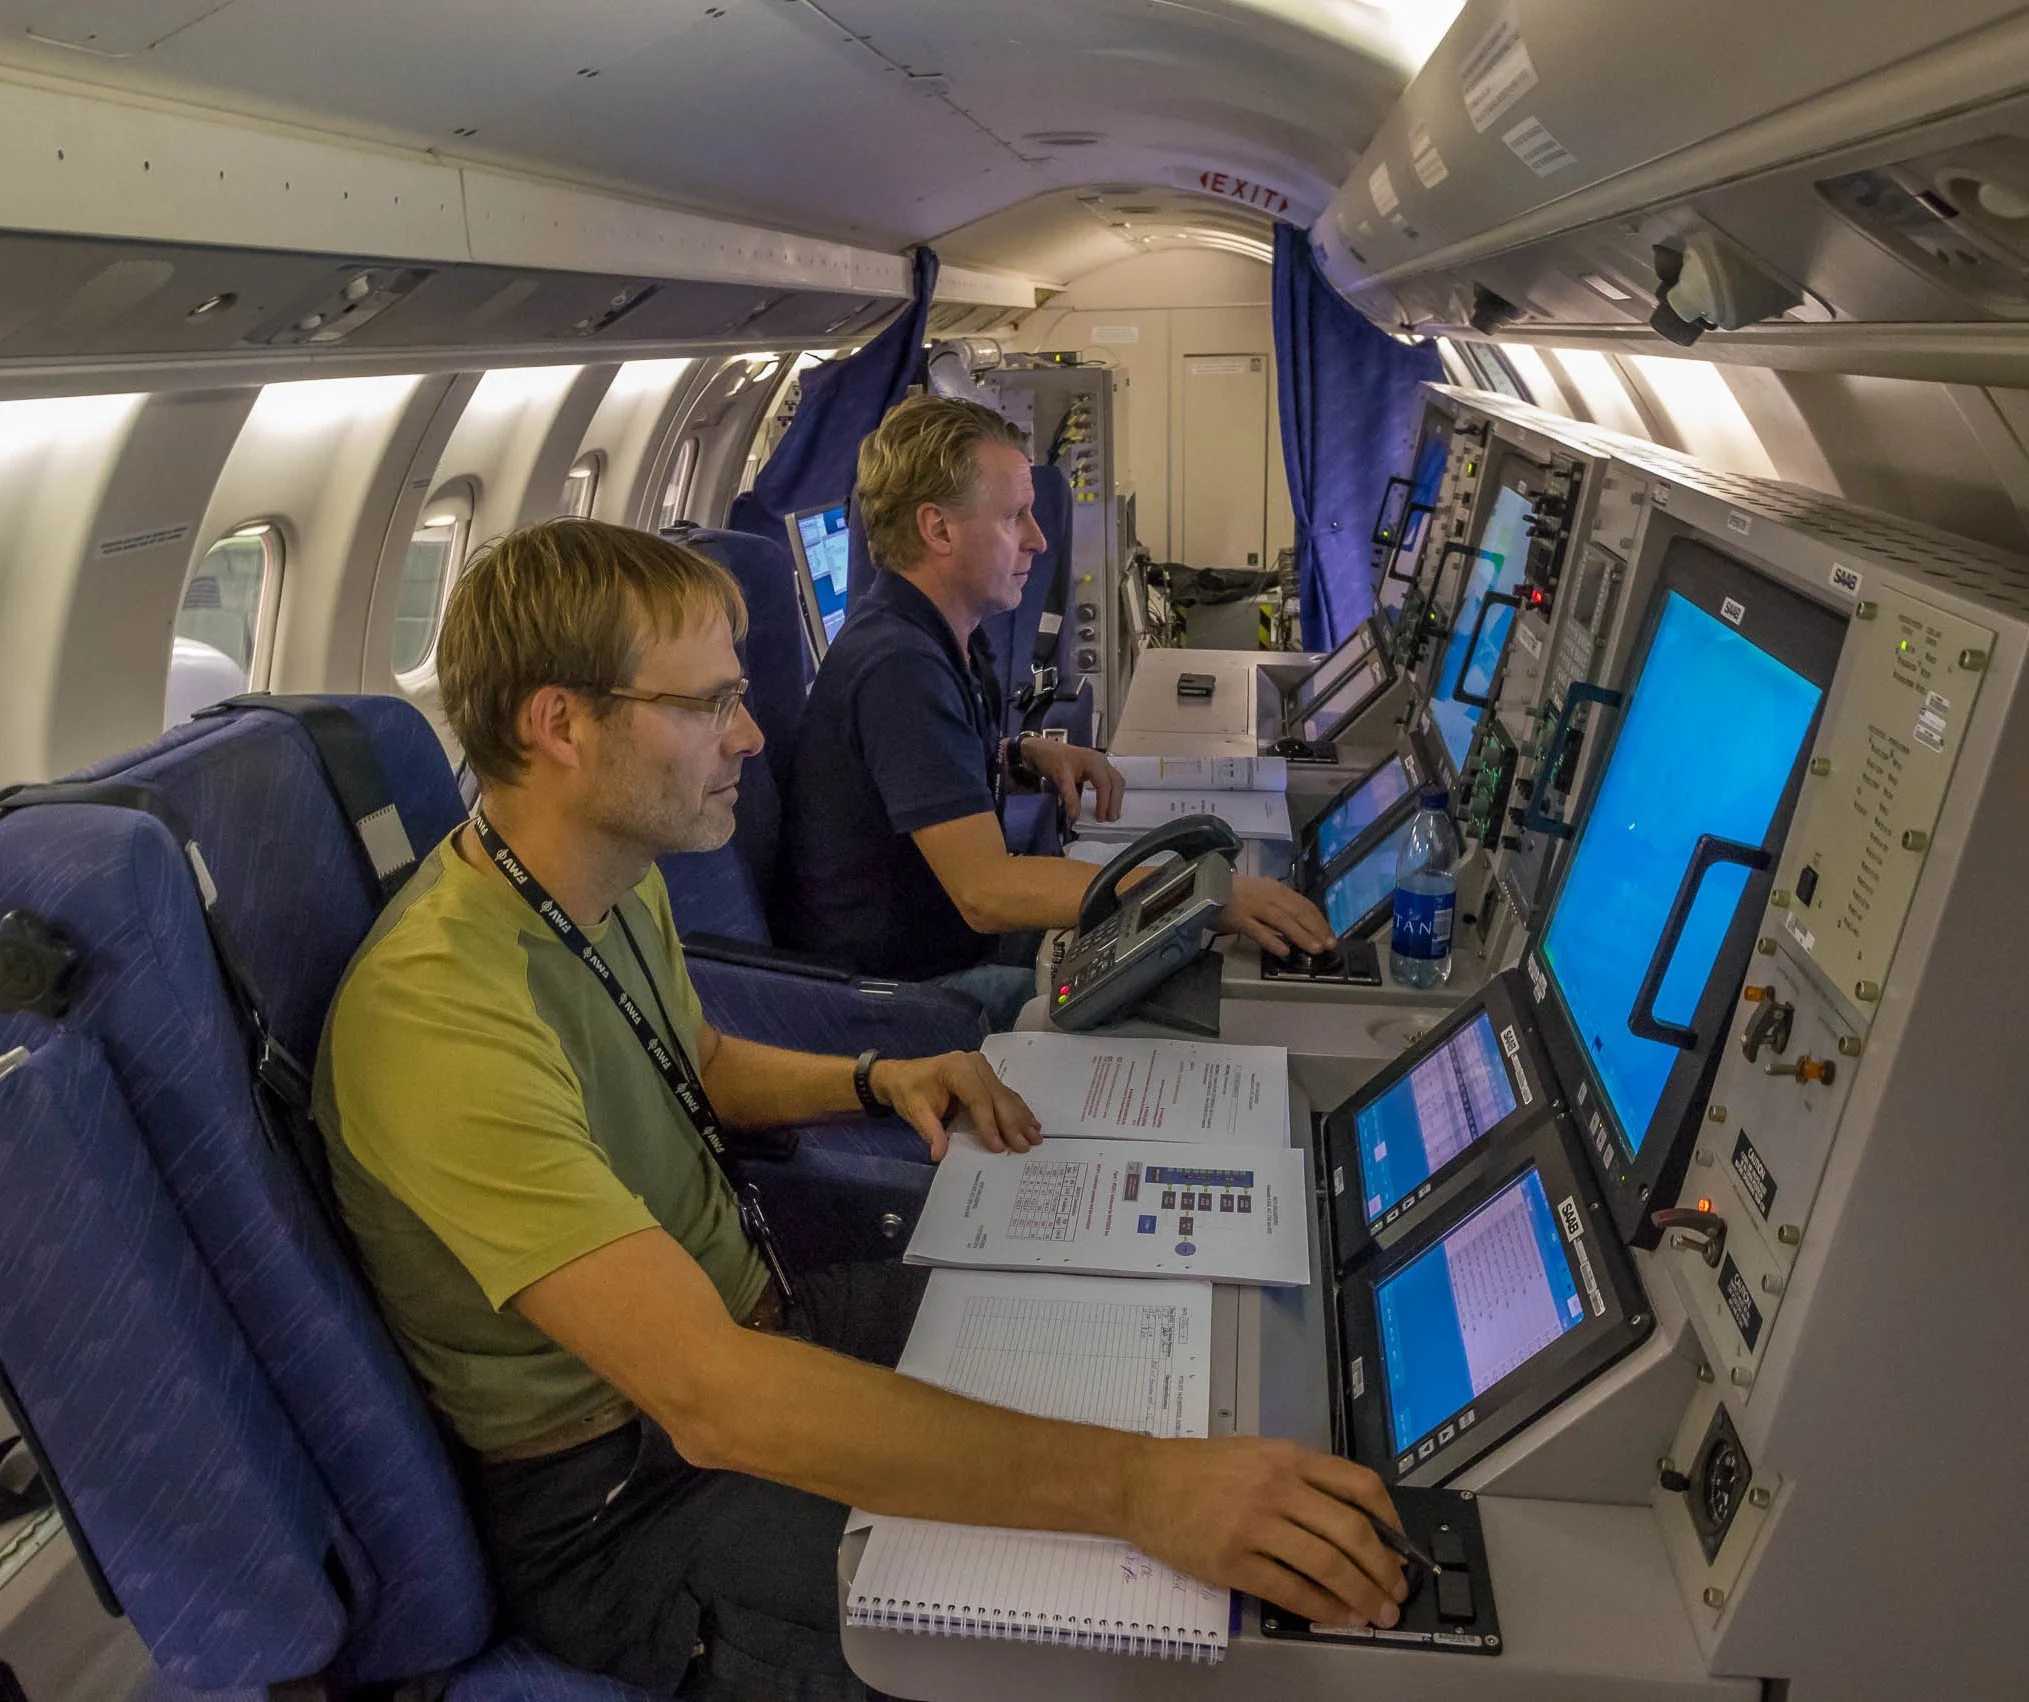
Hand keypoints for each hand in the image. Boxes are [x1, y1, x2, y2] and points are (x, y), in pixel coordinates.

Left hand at [867, 1052, 1043, 1161]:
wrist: (903, 1075)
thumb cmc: (910, 1090)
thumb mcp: (915, 1111)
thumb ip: (930, 1131)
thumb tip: (939, 1153)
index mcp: (956, 1068)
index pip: (978, 1098)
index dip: (989, 1124)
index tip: (998, 1146)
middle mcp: (974, 1064)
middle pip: (997, 1096)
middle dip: (1012, 1123)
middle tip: (1025, 1146)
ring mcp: (982, 1068)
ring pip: (1005, 1095)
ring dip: (1020, 1118)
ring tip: (1034, 1138)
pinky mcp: (986, 1076)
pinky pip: (1005, 1093)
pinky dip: (1018, 1110)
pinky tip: (1030, 1123)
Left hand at [1020, 737, 1122, 825]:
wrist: (1044, 750)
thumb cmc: (1052, 761)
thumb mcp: (1060, 778)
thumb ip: (1069, 797)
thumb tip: (1075, 817)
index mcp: (1093, 761)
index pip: (1104, 784)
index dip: (1104, 802)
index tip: (1100, 818)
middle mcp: (1101, 760)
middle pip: (1116, 782)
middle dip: (1115, 802)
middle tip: (1110, 819)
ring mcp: (1101, 762)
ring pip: (1117, 781)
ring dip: (1116, 798)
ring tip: (1111, 814)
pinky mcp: (1099, 767)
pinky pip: (1111, 780)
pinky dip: (1112, 793)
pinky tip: (1108, 804)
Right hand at [1121, 1437, 1408, 1628]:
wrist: (1140, 1481)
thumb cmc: (1198, 1469)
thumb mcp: (1257, 1455)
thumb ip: (1300, 1478)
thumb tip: (1351, 1519)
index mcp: (1289, 1459)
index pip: (1360, 1485)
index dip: (1391, 1521)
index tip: (1401, 1547)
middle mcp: (1278, 1488)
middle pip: (1351, 1531)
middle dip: (1383, 1569)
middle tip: (1396, 1594)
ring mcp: (1255, 1525)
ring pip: (1326, 1564)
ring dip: (1360, 1595)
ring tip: (1376, 1615)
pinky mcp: (1232, 1561)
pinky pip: (1289, 1590)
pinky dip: (1321, 1609)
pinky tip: (1337, 1618)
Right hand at [1214, 875, 1333, 957]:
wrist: (1203, 885)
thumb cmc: (1232, 892)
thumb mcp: (1259, 892)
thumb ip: (1277, 904)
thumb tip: (1300, 922)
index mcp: (1274, 888)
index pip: (1302, 903)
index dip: (1318, 919)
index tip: (1330, 934)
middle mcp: (1267, 895)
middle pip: (1297, 912)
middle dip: (1316, 928)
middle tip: (1330, 944)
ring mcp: (1253, 906)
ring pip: (1283, 921)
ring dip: (1301, 935)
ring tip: (1315, 949)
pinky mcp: (1238, 918)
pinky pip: (1259, 931)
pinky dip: (1273, 941)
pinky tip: (1284, 951)